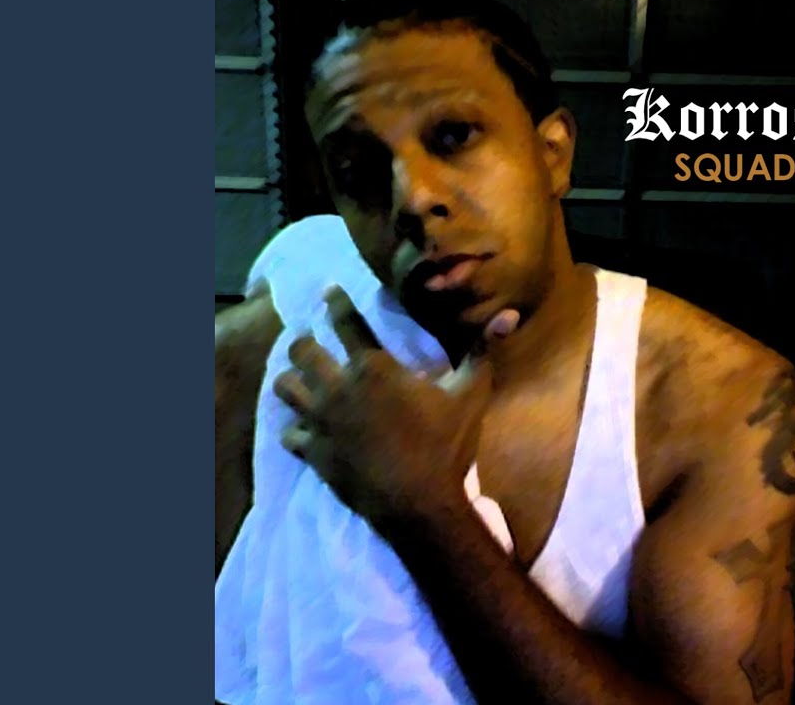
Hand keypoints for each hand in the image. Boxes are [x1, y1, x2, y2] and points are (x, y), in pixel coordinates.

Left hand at [273, 287, 514, 524]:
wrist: (419, 504)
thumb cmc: (445, 445)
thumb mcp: (470, 395)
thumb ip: (482, 351)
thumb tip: (509, 314)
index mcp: (373, 368)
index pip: (345, 322)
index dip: (335, 301)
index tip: (328, 291)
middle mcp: (337, 387)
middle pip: (302, 350)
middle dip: (303, 341)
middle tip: (308, 340)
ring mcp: (320, 422)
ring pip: (285, 387)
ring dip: (291, 380)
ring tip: (298, 379)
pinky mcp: (313, 452)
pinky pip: (289, 432)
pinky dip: (295, 427)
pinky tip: (304, 428)